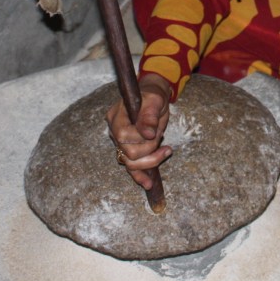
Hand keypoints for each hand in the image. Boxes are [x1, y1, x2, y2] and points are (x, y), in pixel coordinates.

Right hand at [105, 73, 172, 189]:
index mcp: (116, 116)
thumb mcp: (154, 100)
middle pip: (127, 152)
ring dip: (150, 161)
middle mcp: (114, 131)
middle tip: (161, 138)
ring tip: (165, 151)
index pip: (123, 136)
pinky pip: (131, 168)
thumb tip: (148, 134)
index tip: (157, 132)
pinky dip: (139, 177)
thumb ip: (149, 116)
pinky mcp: (127, 151)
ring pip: (129, 163)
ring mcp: (119, 143)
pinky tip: (148, 184)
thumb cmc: (153, 96)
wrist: (153, 99)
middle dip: (149, 150)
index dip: (141, 139)